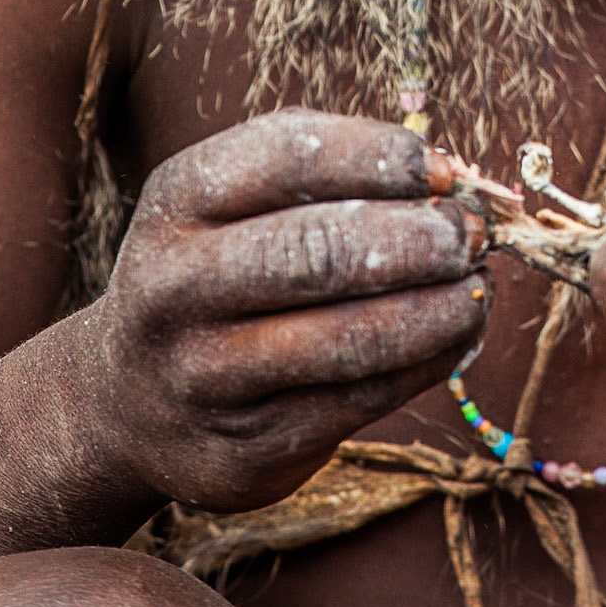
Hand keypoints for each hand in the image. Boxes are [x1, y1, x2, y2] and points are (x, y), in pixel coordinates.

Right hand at [71, 110, 488, 512]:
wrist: (127, 397)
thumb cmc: (219, 265)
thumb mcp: (239, 197)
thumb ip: (333, 173)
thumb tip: (457, 178)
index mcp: (179, 199)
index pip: (292, 156)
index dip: (383, 158)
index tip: (445, 171)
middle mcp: (177, 286)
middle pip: (320, 253)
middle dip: (420, 239)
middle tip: (474, 235)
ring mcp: (204, 375)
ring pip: (350, 339)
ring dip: (440, 310)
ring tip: (478, 288)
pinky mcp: (243, 450)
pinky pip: (360, 401)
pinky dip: (428, 364)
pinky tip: (457, 337)